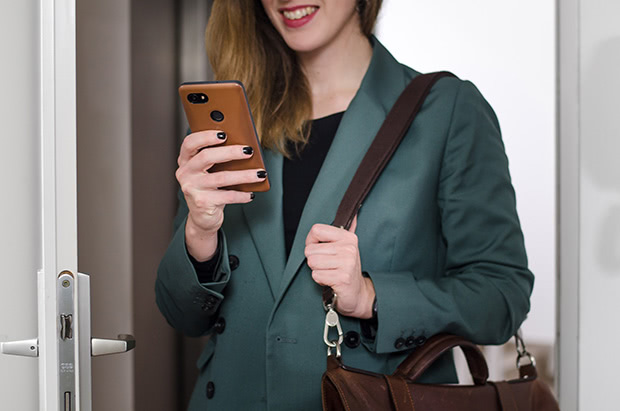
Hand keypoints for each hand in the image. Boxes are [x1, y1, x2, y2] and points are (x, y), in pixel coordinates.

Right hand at [175, 130, 266, 260]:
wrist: (203, 216)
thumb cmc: (210, 188)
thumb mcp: (211, 170)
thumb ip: (220, 157)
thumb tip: (244, 147)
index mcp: (186, 160)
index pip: (190, 142)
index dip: (206, 136)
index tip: (224, 133)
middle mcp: (185, 173)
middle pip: (206, 157)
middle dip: (230, 152)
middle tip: (249, 151)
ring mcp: (191, 188)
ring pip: (221, 178)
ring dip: (244, 175)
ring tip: (260, 173)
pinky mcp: (201, 202)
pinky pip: (226, 196)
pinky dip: (242, 194)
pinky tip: (252, 193)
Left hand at [304, 216, 375, 318]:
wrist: (357, 293)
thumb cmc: (346, 269)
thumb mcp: (345, 248)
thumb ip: (344, 232)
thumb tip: (354, 215)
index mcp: (348, 237)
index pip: (316, 230)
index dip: (311, 242)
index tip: (319, 250)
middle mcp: (349, 248)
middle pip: (310, 249)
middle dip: (314, 260)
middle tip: (327, 265)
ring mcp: (347, 263)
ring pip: (312, 262)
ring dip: (317, 271)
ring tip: (329, 272)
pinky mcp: (342, 278)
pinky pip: (316, 275)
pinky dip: (320, 281)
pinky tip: (331, 281)